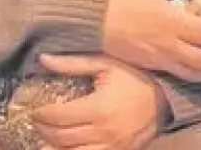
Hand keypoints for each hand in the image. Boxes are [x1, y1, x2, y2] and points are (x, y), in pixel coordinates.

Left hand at [33, 54, 162, 149]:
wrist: (166, 97)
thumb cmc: (133, 77)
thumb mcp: (104, 63)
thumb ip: (72, 63)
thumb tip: (42, 58)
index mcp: (99, 108)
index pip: (58, 117)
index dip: (41, 115)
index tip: (34, 111)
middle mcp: (105, 132)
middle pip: (62, 138)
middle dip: (44, 131)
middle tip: (37, 123)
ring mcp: (114, 146)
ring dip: (55, 148)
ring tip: (44, 140)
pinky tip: (64, 148)